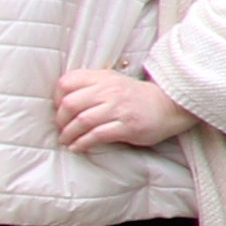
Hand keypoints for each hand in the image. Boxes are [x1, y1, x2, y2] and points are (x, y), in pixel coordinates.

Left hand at [50, 66, 189, 152]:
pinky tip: (77, 147)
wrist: (169, 105)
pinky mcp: (127, 126)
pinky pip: (97, 135)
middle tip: (61, 128)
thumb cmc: (136, 97)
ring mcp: (119, 108)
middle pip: (70, 103)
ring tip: (66, 140)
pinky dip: (82, 143)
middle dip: (60, 120)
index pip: (67, 82)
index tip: (59, 109)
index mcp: (103, 78)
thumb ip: (91, 86)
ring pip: (82, 121)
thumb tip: (63, 101)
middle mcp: (109, 90)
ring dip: (69, 134)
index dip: (57, 97)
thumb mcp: (113, 82)